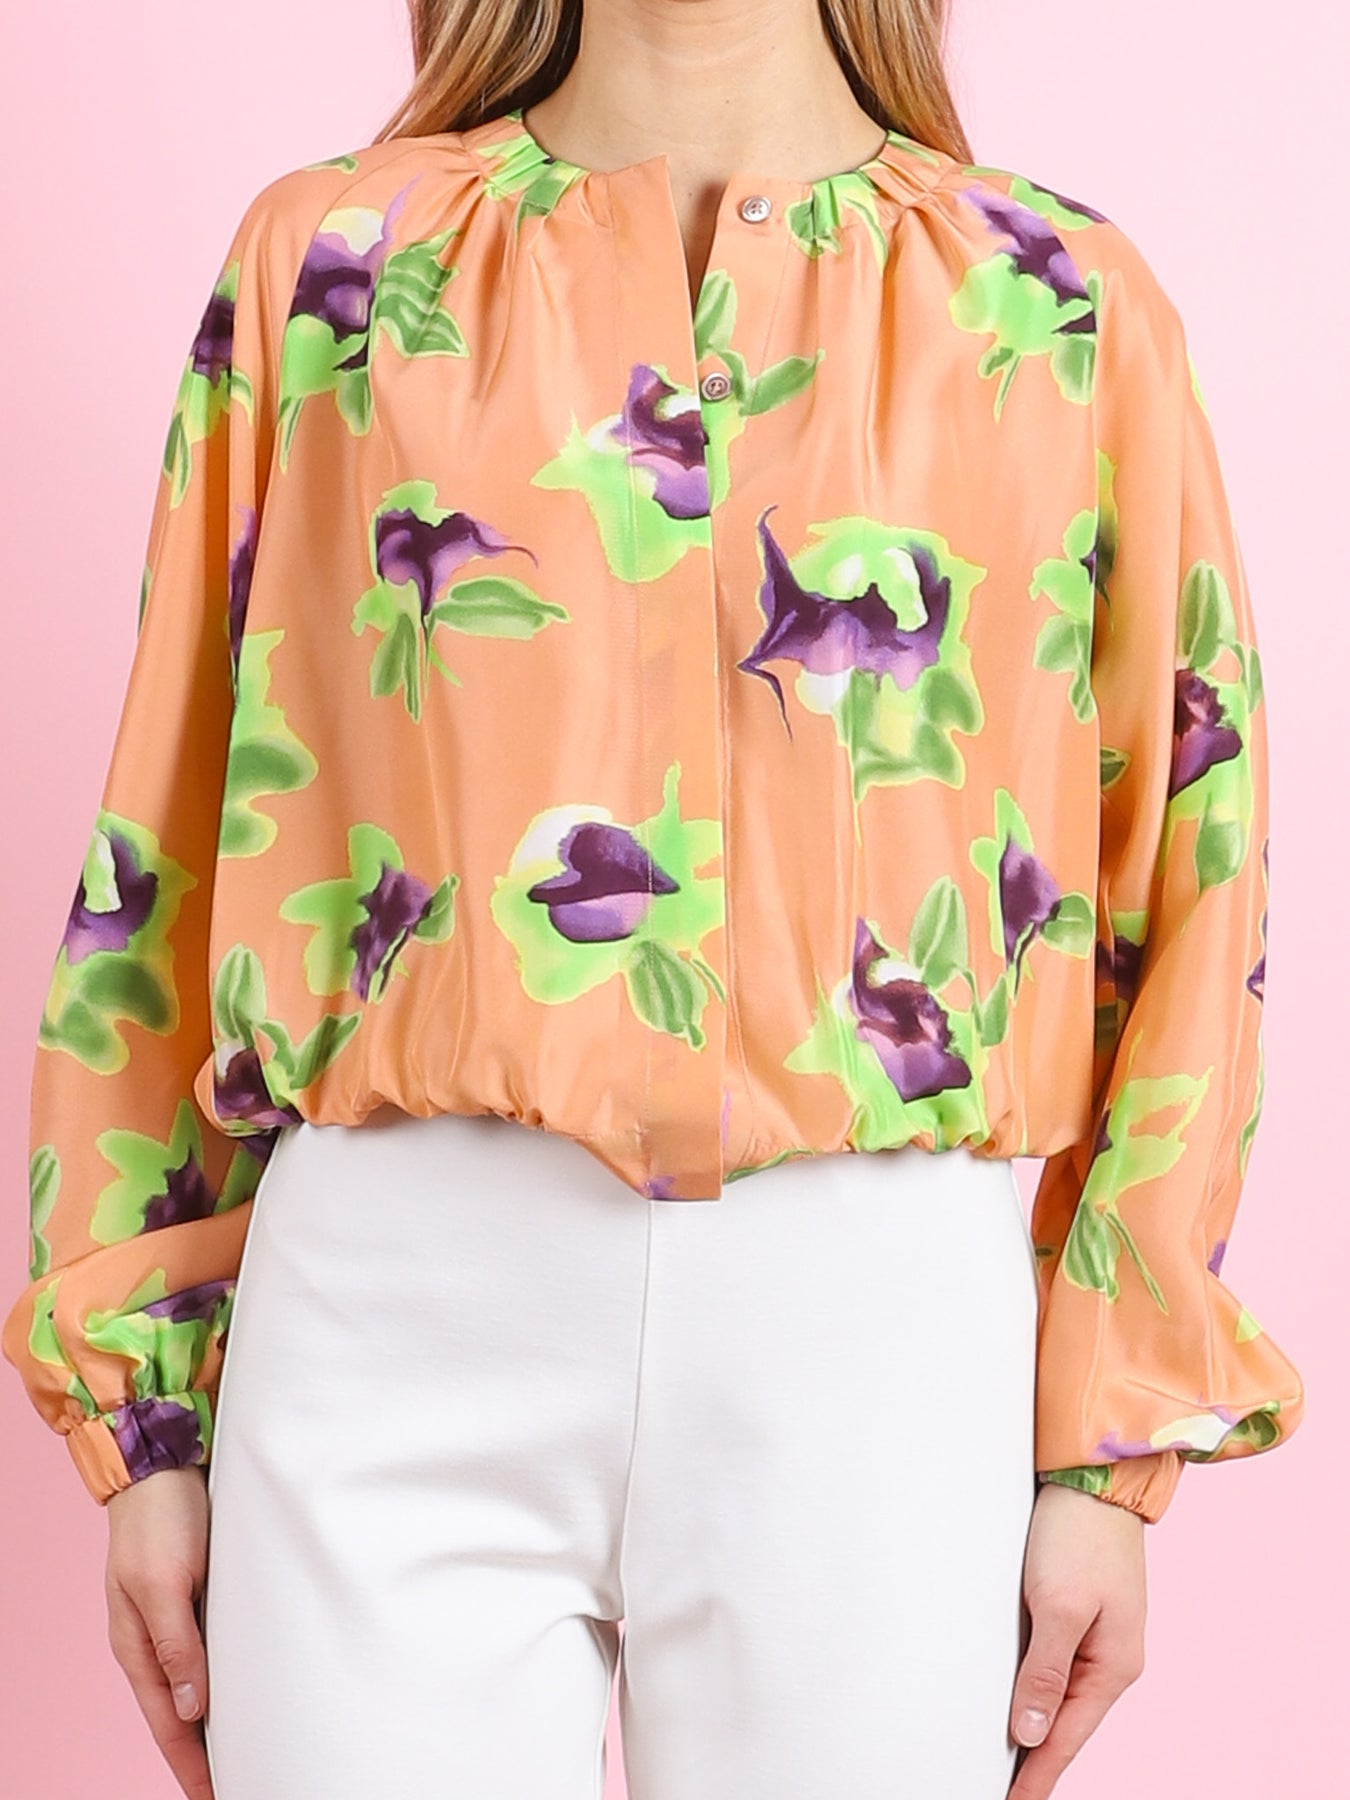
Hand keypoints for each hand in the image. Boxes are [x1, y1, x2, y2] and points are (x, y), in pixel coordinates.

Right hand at [105, 1465, 213, 1799]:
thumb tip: (189, 1710)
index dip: (192, 1767)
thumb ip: (177, 1645)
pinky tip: (242, 1688)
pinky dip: (223, 1679)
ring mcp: (173, 1618)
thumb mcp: (165, 1582)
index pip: (167, 1726)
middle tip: (237, 1782)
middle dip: (203, 1755)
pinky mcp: (194, 1594)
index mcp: (138, 1647)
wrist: (160, 1460)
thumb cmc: (160, 1517)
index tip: (217, 1797)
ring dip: (214, 1720)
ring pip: (194, 1685)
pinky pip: (208, 1651)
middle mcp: (154, 1640)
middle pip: (179, 1715)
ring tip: (244, 1750)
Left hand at [1006, 1480, 1147, 1798]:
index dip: (1037, 1777)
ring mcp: (1098, 1634)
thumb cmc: (1080, 1534)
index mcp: (1113, 1666)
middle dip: (1036, 1760)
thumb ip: (1046, 1672)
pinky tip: (1022, 1701)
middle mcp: (1111, 1658)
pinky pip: (1057, 1664)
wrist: (1096, 1476)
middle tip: (1007, 1792)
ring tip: (1009, 1762)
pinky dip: (1038, 1688)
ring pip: (1061, 1696)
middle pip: (1066, 1724)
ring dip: (1035, 1725)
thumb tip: (1029, 1732)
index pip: (1066, 1739)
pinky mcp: (1081, 1610)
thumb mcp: (1059, 1606)